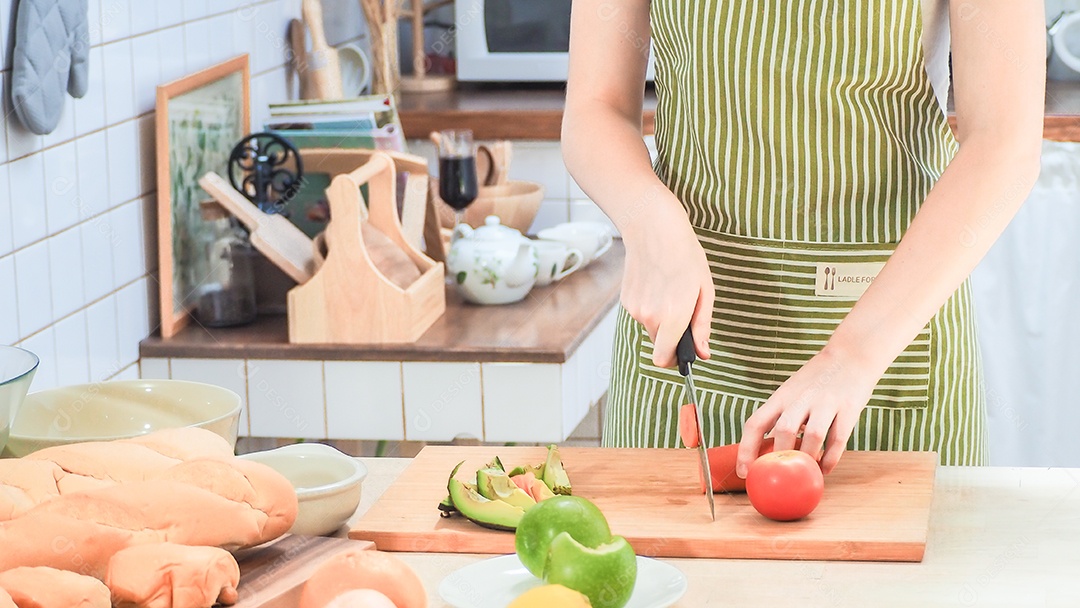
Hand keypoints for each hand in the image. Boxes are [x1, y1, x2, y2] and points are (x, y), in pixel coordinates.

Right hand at [619, 194, 713, 366]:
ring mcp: (634, 309)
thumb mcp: (705, 290)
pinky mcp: (624, 300)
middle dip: (671, 335)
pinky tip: (656, 283)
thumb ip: (702, 326)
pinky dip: (649, 306)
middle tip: (683, 308)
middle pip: (658, 344)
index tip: (683, 352)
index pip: (663, 359)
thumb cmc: (685, 255)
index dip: (675, 360)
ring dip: (660, 319)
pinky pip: (640, 314)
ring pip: (650, 328)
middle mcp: (649, 316)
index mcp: (672, 316)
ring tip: (669, 289)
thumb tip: (702, 353)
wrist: (652, 227)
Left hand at [735, 345, 879, 476]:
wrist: (851, 355)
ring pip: (812, 436)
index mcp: (781, 396)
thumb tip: (764, 450)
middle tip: (779, 477)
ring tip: (804, 473)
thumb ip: (779, 415)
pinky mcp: (848, 409)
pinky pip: (838, 439)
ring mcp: (826, 403)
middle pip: (783, 431)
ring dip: (807, 459)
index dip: (746, 450)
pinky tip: (824, 468)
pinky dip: (830, 458)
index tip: (744, 472)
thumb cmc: (816, 379)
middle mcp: (801, 399)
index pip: (756, 423)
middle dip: (779, 458)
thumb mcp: (790, 391)